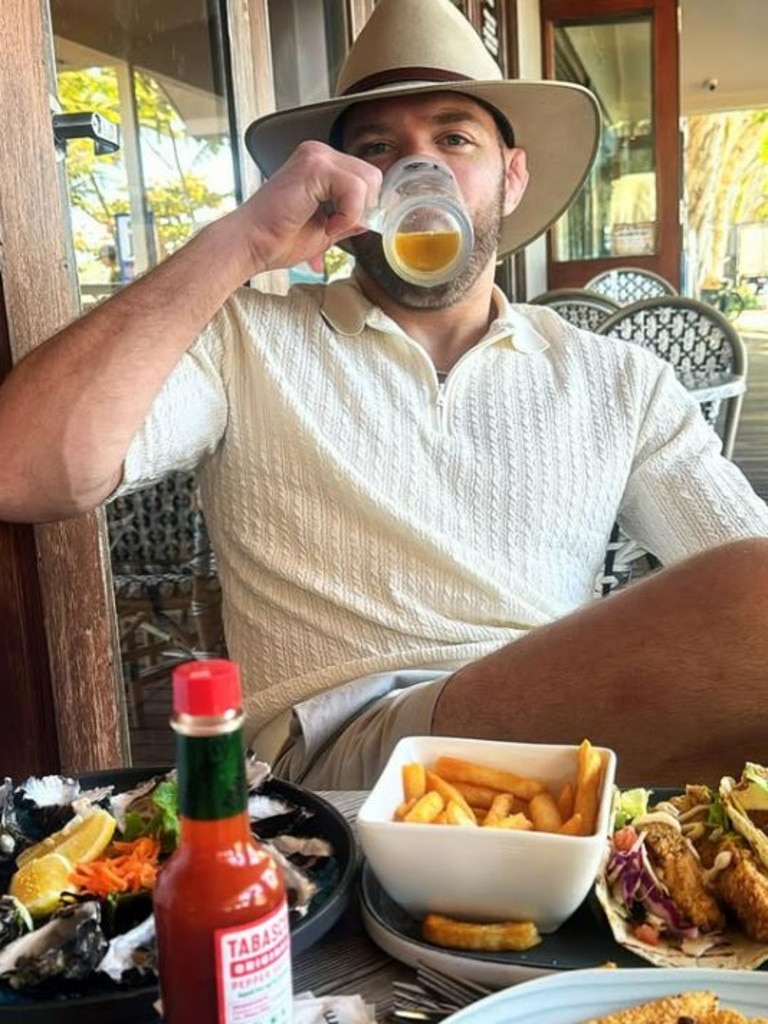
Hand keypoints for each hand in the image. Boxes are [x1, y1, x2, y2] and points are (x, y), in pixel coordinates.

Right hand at [233, 141, 381, 273]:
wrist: (250, 244)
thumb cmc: (278, 239)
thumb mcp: (327, 229)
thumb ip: (351, 218)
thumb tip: (374, 216)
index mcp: (321, 164)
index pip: (366, 178)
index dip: (365, 208)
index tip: (344, 228)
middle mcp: (319, 153)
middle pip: (373, 176)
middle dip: (363, 209)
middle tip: (336, 228)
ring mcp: (316, 155)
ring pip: (368, 181)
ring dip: (354, 213)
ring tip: (328, 226)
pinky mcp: (314, 166)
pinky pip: (355, 189)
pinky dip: (347, 214)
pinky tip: (326, 225)